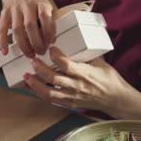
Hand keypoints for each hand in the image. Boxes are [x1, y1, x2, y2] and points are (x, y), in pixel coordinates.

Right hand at [0, 0, 57, 56]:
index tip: (51, 41)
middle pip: (30, 25)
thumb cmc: (37, 0)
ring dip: (23, 45)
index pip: (44, 15)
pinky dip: (3, 41)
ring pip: (17, 29)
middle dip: (36, 42)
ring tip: (29, 54)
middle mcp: (26, 4)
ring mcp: (14, 9)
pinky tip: (6, 51)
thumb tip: (55, 38)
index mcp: (40, 2)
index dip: (48, 29)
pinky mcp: (4, 13)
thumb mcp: (48, 4)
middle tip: (40, 52)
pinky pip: (2, 28)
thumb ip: (52, 18)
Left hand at [23, 47, 140, 118]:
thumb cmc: (107, 78)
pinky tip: (28, 86)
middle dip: (40, 69)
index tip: (50, 48)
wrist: (115, 99)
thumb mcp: (99, 62)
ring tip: (25, 76)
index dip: (56, 57)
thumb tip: (74, 37)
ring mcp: (72, 96)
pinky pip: (50, 99)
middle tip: (32, 60)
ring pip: (49, 92)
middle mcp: (77, 86)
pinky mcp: (69, 103)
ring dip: (35, 84)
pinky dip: (37, 93)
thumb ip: (85, 53)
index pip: (67, 66)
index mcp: (85, 74)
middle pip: (54, 79)